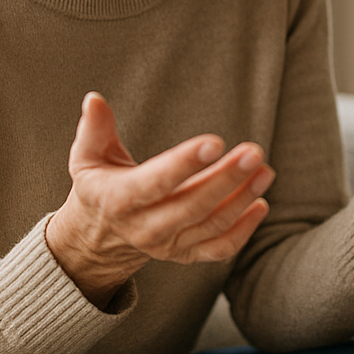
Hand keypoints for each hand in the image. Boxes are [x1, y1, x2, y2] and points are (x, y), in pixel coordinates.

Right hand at [45, 92, 275, 306]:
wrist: (98, 237)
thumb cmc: (101, 186)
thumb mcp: (88, 158)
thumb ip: (94, 130)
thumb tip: (94, 99)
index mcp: (119, 200)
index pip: (156, 182)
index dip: (185, 163)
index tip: (216, 142)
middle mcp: (144, 228)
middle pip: (192, 206)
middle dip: (226, 179)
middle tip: (254, 152)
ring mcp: (166, 245)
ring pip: (211, 226)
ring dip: (242, 199)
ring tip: (265, 171)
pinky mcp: (184, 255)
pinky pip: (219, 249)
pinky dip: (243, 231)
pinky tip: (261, 204)